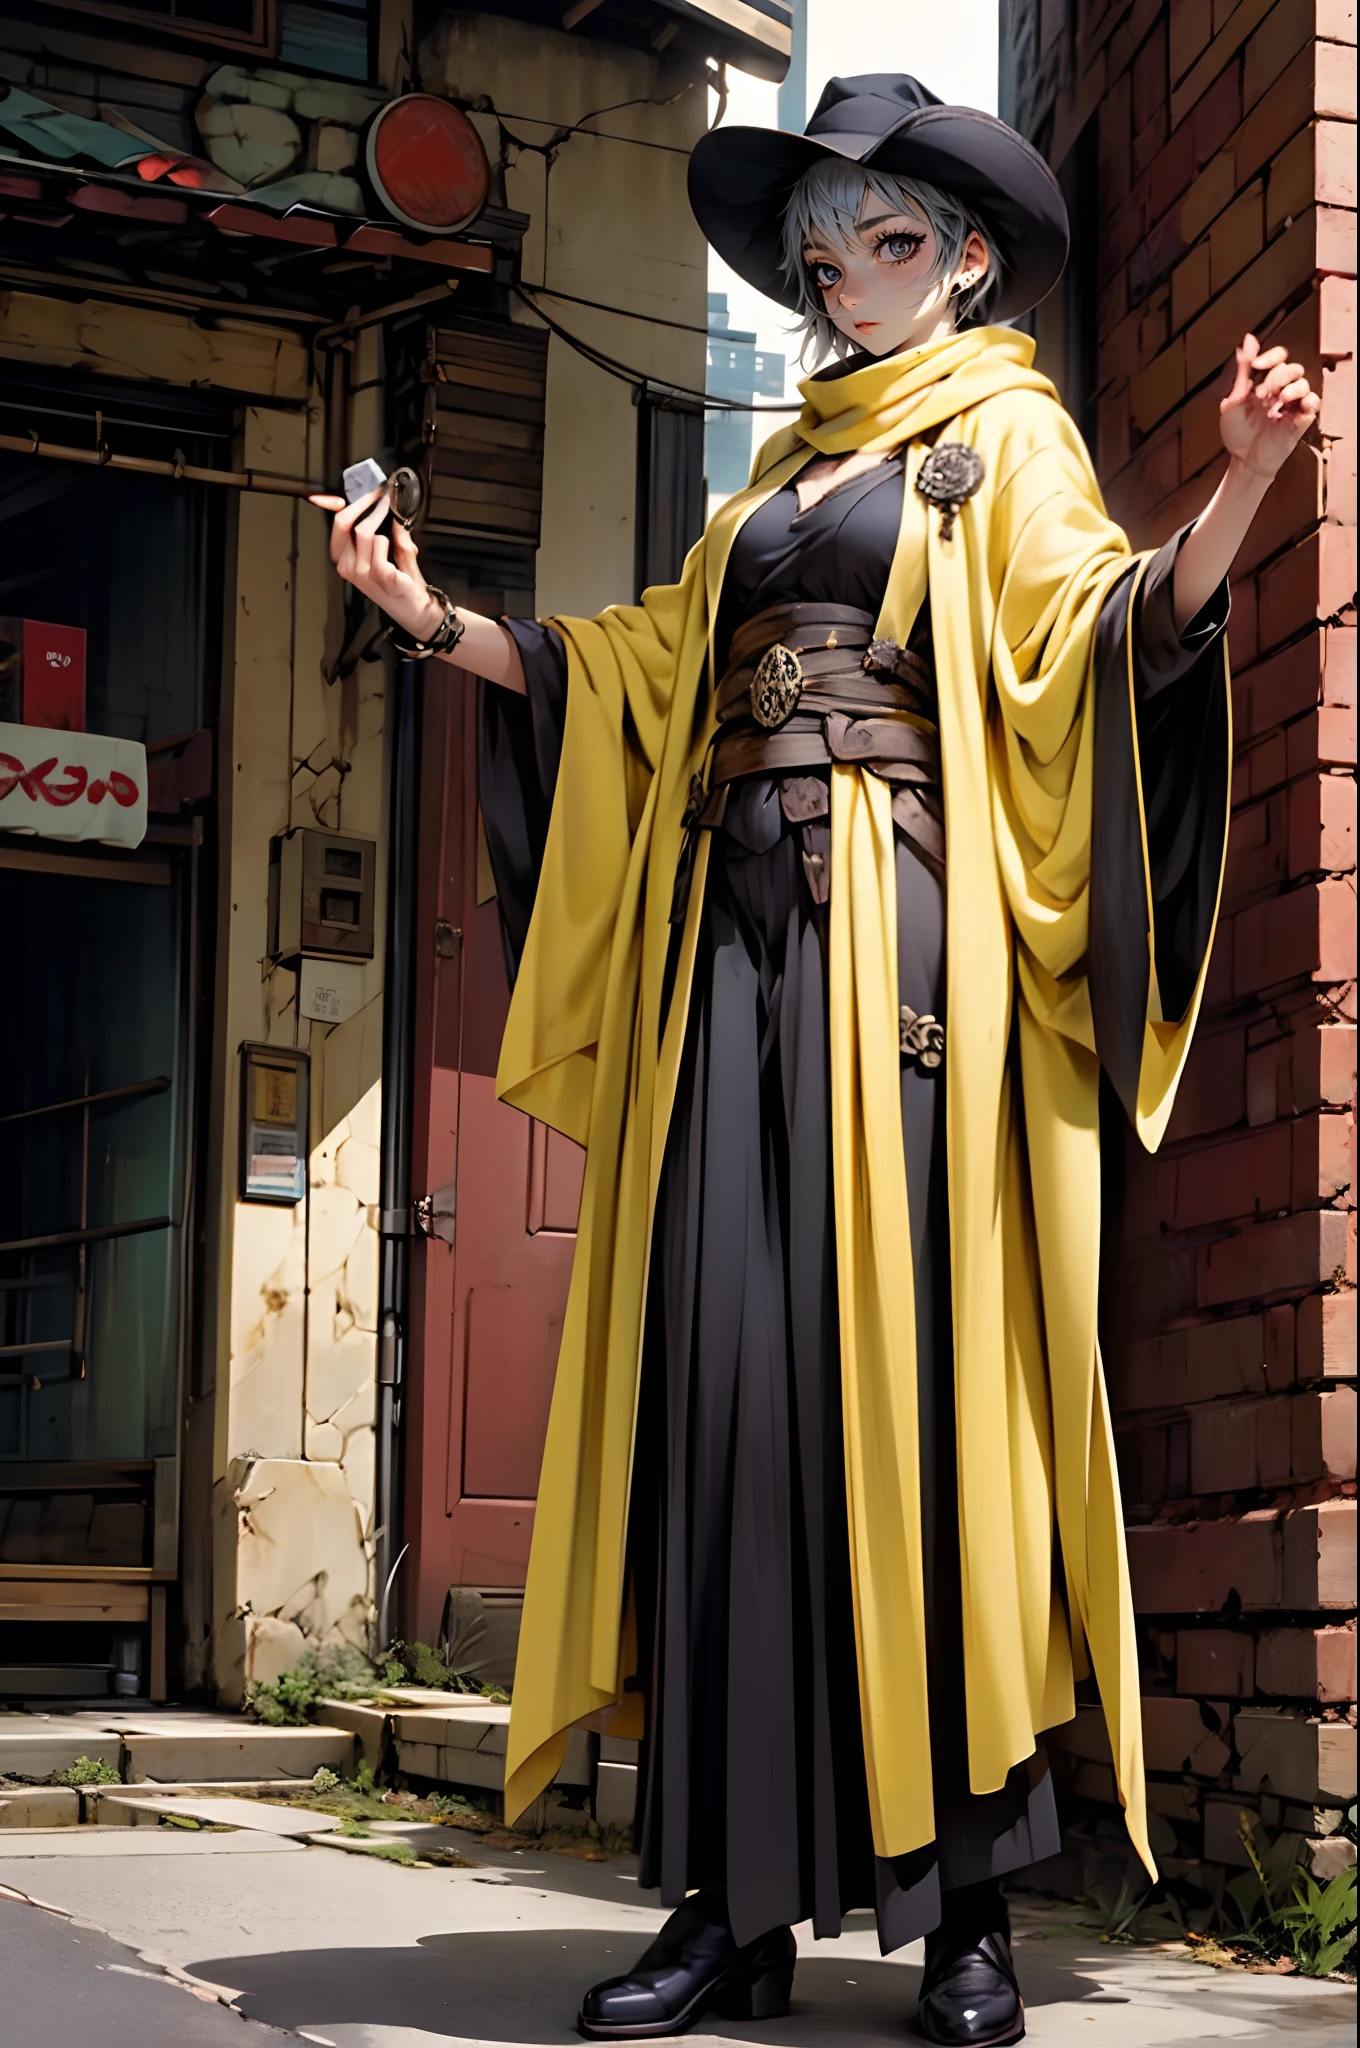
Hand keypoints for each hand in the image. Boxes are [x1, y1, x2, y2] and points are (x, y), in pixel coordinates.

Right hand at [307, 489, 441, 640]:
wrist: (415, 610)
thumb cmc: (400, 583)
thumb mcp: (387, 552)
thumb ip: (385, 529)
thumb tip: (386, 502)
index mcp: (346, 560)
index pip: (336, 526)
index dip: (337, 505)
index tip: (349, 492)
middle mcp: (349, 567)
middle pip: (344, 524)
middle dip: (363, 504)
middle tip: (380, 494)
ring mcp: (363, 573)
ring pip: (364, 531)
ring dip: (381, 520)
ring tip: (392, 522)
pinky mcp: (381, 575)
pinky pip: (381, 543)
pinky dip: (391, 540)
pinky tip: (397, 548)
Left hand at [1219, 334, 1319, 480]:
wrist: (1243, 460)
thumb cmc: (1237, 432)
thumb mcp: (1233, 401)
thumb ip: (1242, 372)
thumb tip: (1248, 340)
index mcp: (1266, 380)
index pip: (1278, 356)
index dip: (1270, 356)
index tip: (1256, 365)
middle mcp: (1282, 388)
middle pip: (1290, 367)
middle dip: (1275, 377)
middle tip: (1260, 395)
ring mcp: (1293, 403)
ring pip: (1302, 382)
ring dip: (1288, 389)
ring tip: (1274, 404)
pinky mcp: (1302, 418)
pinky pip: (1314, 401)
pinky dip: (1307, 400)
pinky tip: (1291, 407)